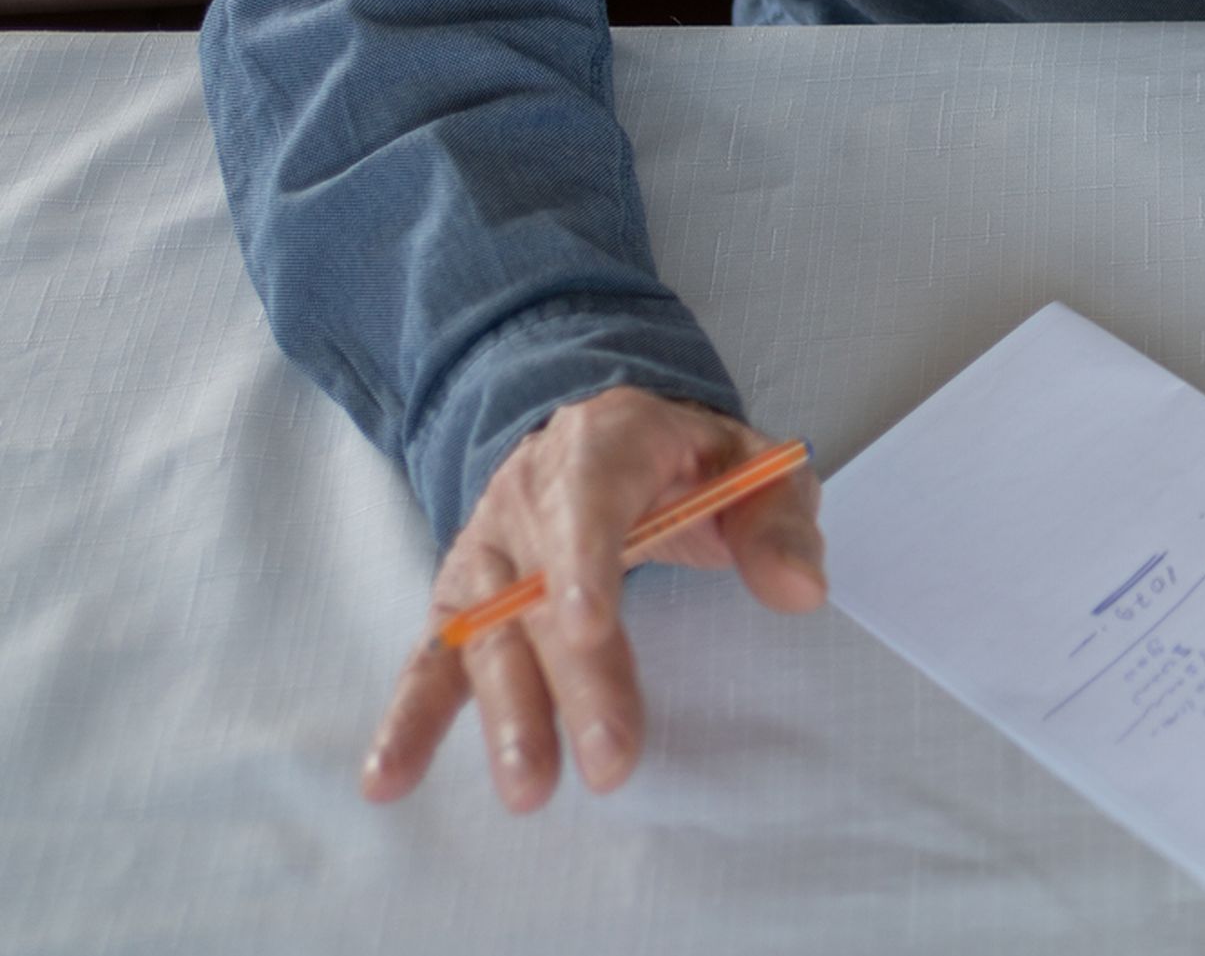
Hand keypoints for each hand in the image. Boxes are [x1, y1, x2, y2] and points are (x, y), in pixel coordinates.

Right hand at [361, 385, 824, 812]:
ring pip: (491, 635)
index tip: (589, 627)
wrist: (607, 432)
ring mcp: (488, 547)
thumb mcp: (754, 469)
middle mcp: (529, 493)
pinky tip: (388, 778)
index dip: (583, 560)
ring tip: (529, 788)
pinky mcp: (463, 599)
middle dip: (577, 680)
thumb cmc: (693, 463)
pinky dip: (411, 718)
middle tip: (611, 760)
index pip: (589, 494)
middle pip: (544, 591)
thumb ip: (780, 524)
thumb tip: (802, 591)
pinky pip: (433, 657)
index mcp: (605, 442)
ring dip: (507, 715)